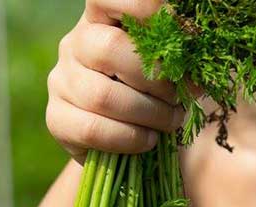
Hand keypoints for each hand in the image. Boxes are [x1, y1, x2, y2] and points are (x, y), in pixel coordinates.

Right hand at [46, 1, 182, 160]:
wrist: (127, 144)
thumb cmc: (153, 98)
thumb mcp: (168, 72)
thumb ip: (177, 61)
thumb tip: (197, 65)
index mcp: (101, 20)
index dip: (141, 5)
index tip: (175, 24)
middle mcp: (75, 44)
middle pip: (109, 49)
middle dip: (154, 78)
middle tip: (177, 97)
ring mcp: (62, 81)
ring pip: (103, 95)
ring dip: (148, 114)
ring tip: (169, 122)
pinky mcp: (57, 119)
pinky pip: (93, 130)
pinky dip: (130, 139)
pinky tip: (148, 140)